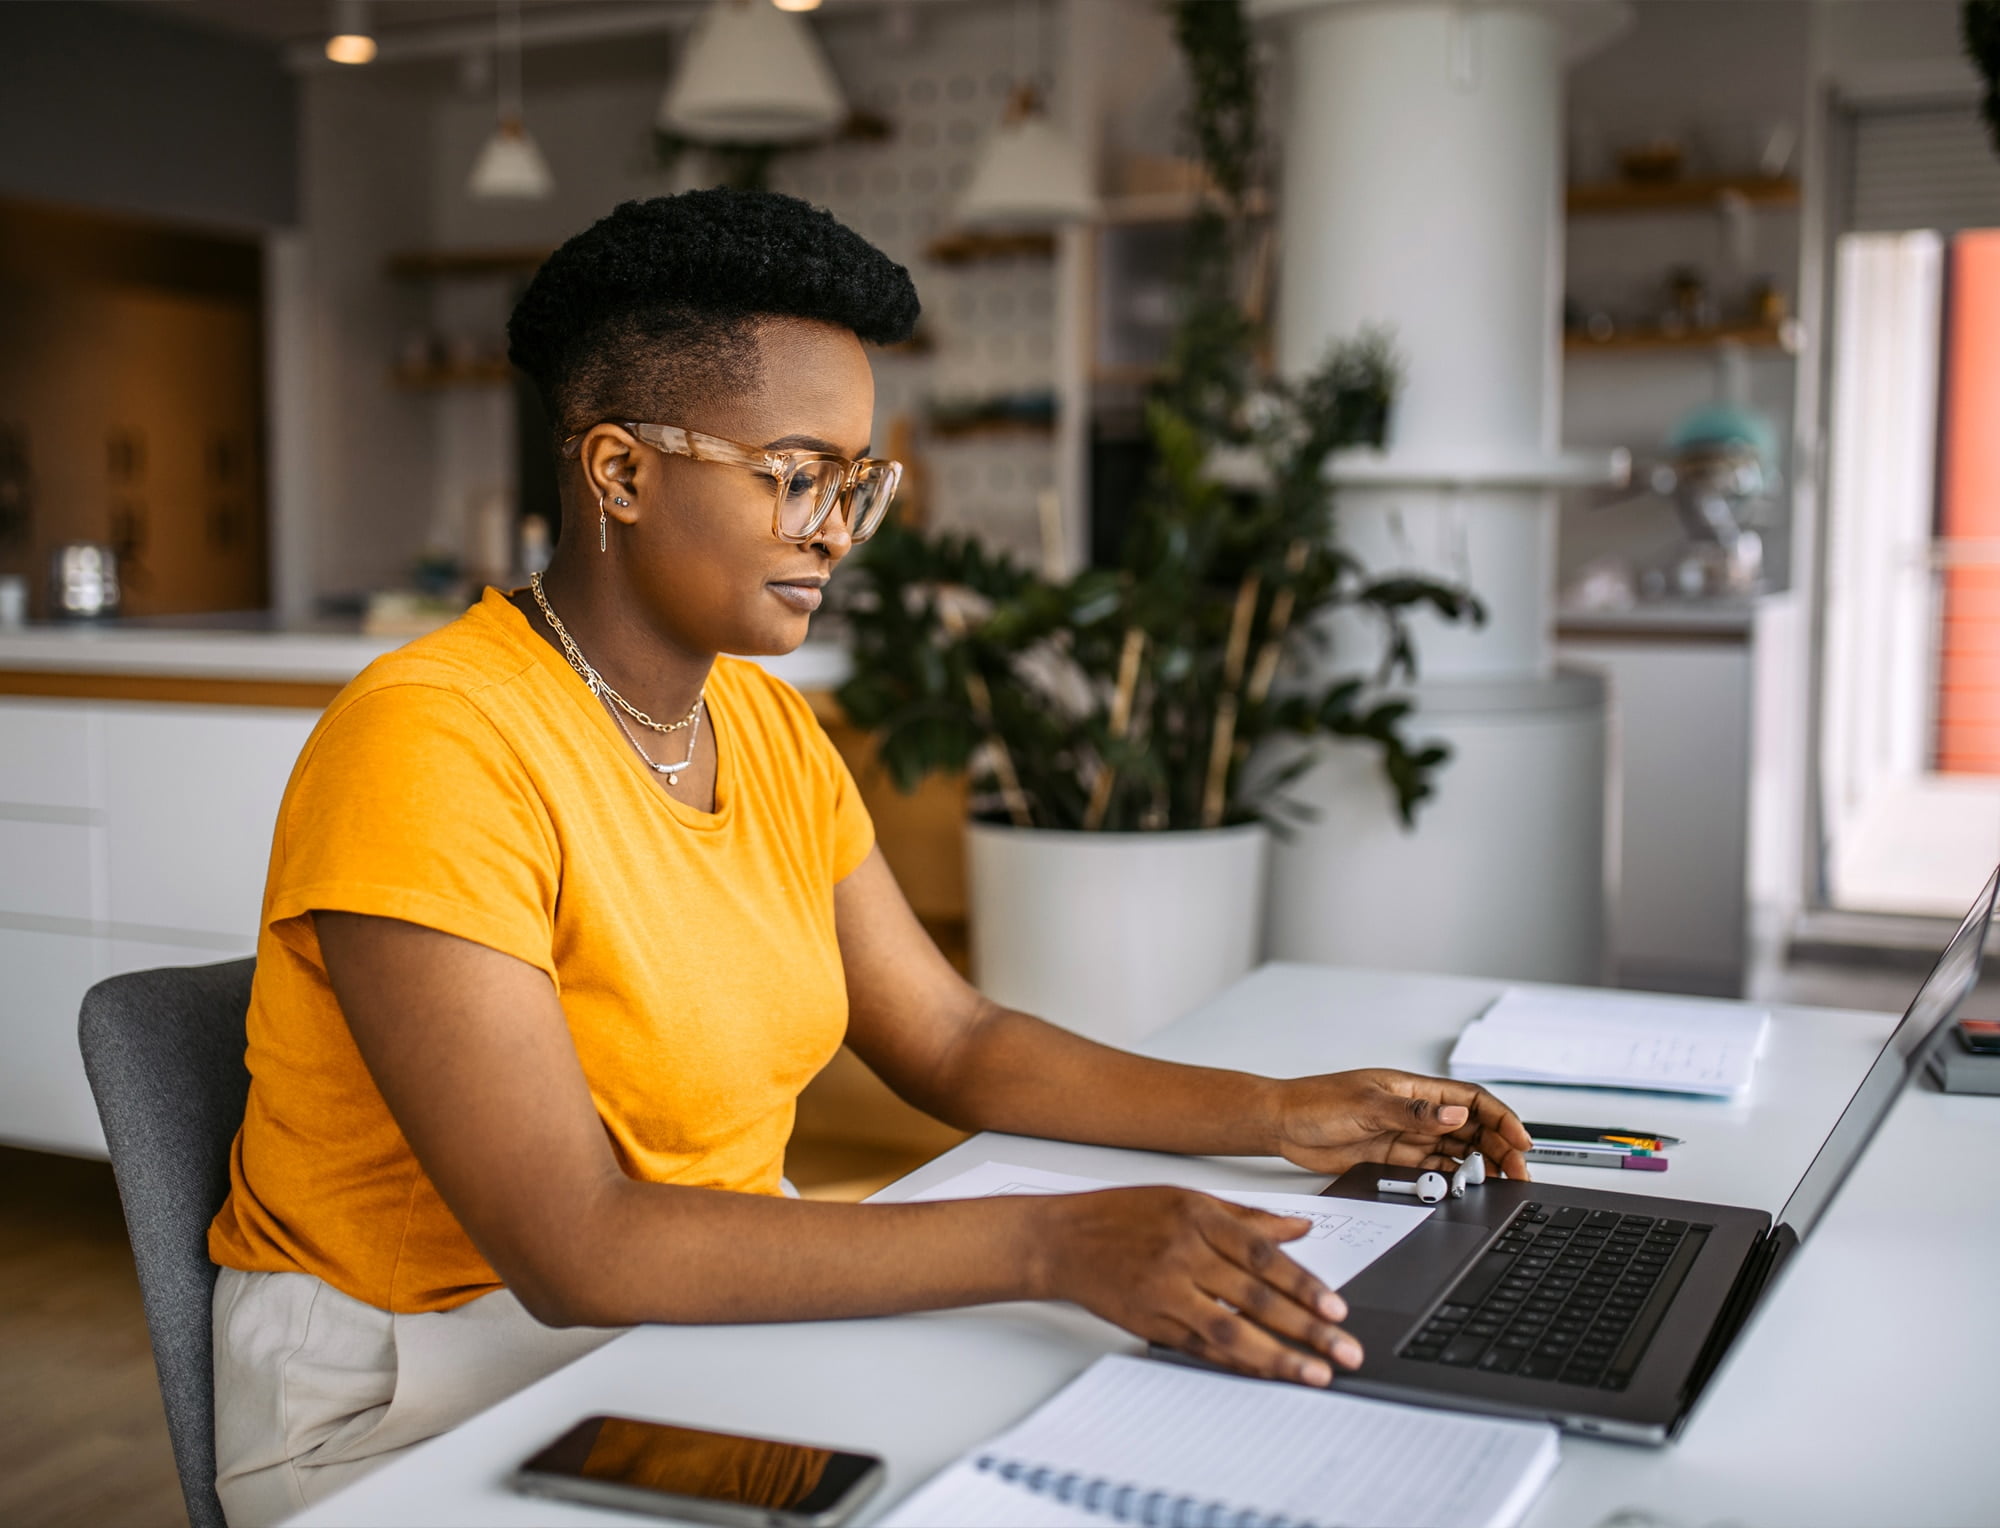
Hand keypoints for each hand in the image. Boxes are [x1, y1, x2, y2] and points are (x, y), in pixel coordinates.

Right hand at [1031, 1185, 1361, 1386]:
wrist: (1061, 1240)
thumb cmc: (1122, 1216)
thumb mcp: (1186, 1200)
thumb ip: (1247, 1218)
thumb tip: (1300, 1227)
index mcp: (1197, 1217)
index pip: (1263, 1254)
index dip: (1304, 1283)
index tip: (1337, 1309)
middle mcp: (1182, 1254)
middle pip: (1256, 1297)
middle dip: (1307, 1328)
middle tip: (1344, 1350)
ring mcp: (1165, 1292)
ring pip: (1231, 1330)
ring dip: (1278, 1357)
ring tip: (1315, 1374)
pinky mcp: (1151, 1323)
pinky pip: (1202, 1348)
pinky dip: (1237, 1363)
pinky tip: (1265, 1373)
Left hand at [1270, 1069, 1533, 1180]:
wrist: (1282, 1124)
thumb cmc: (1315, 1102)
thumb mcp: (1366, 1105)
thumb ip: (1412, 1113)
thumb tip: (1455, 1114)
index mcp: (1414, 1090)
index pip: (1470, 1100)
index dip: (1501, 1118)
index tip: (1521, 1140)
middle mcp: (1415, 1112)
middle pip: (1471, 1128)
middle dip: (1499, 1147)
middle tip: (1517, 1172)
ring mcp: (1406, 1136)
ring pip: (1456, 1150)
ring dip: (1479, 1165)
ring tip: (1499, 1183)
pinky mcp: (1393, 1158)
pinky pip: (1432, 1168)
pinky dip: (1451, 1178)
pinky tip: (1464, 1188)